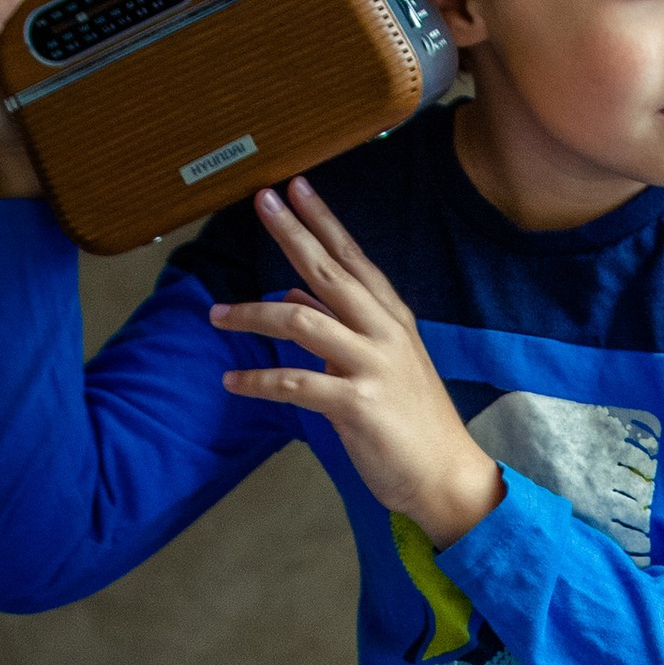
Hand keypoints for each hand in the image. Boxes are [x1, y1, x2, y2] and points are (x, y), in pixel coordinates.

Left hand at [211, 182, 506, 546]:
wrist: (447, 477)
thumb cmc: (411, 422)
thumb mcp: (380, 364)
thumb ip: (337, 327)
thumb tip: (291, 295)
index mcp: (392, 319)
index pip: (353, 258)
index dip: (323, 221)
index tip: (296, 187)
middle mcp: (384, 333)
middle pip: (328, 271)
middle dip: (291, 234)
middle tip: (260, 201)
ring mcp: (373, 367)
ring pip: (301, 321)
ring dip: (252, 314)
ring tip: (216, 315)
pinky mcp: (357, 405)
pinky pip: (295, 384)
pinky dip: (258, 381)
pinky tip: (232, 380)